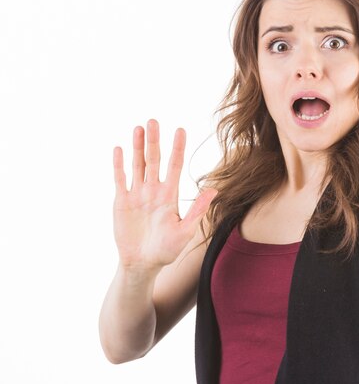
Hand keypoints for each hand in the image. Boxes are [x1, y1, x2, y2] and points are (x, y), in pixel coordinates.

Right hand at [112, 119, 216, 272]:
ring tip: (138, 128)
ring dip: (137, 147)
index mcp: (169, 195)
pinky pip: (120, 179)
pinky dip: (119, 165)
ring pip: (137, 165)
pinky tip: (119, 149)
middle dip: (154, 141)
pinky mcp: (122, 201)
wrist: (142, 263)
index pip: (174, 166)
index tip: (181, 130)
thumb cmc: (166, 250)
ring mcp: (137, 195)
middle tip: (154, 120)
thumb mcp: (185, 231)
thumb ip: (197, 210)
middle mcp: (153, 191)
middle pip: (154, 160)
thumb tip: (214, 191)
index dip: (177, 148)